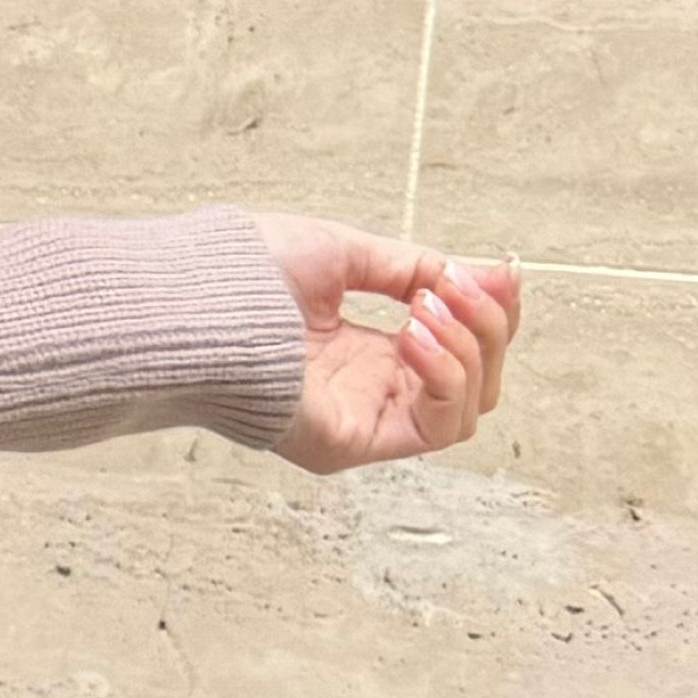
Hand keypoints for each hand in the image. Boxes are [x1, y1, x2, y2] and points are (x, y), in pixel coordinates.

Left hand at [255, 224, 521, 473]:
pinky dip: (446, 376)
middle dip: (486, 325)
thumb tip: (490, 273)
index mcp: (362, 352)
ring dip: (469, 348)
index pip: (457, 347)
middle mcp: (366, 392)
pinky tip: (412, 335)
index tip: (502, 271)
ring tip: (426, 306)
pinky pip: (440, 427)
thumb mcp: (346, 253)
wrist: (195, 299)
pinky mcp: (355, 444)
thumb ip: (416, 269)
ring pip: (468, 407)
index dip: (490, 311)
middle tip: (459, 284)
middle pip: (475, 379)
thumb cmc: (244, 275)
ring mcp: (362, 421)